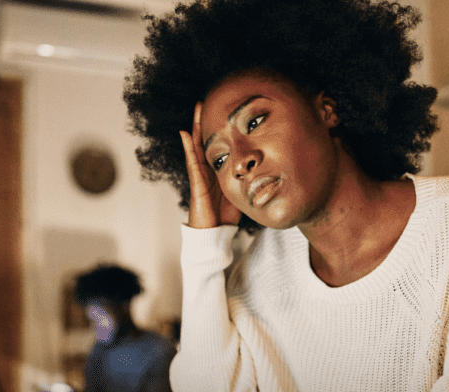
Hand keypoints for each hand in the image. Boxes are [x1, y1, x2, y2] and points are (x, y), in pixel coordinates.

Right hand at [179, 102, 242, 228]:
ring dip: (196, 127)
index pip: (217, 145)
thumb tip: (262, 167)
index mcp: (217, 171)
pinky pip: (192, 162)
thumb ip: (246, 178)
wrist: (214, 234)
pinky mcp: (196, 184)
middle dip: (205, 122)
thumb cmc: (226, 216)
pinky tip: (186, 134)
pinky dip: (188, 147)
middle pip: (205, 141)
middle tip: (205, 101)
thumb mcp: (240, 191)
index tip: (222, 111)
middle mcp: (207, 170)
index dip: (218, 129)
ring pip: (197, 146)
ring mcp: (200, 176)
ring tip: (197, 109)